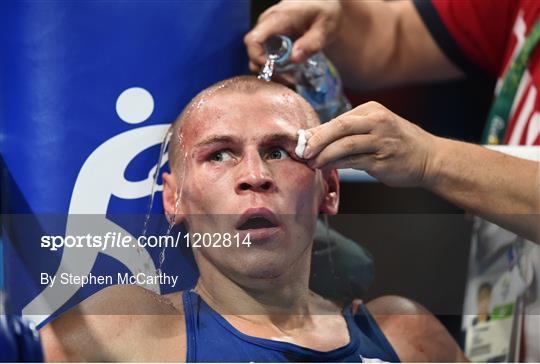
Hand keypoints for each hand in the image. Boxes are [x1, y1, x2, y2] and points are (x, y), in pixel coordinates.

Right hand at [244, 0, 341, 72]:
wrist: (324, 2)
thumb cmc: (325, 10)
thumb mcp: (325, 27)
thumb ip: (311, 43)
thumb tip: (294, 58)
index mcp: (277, 18)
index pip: (254, 40)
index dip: (258, 58)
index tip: (275, 69)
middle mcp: (267, 23)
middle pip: (254, 51)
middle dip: (268, 69)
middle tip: (288, 78)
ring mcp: (268, 29)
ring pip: (259, 55)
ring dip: (273, 69)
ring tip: (292, 76)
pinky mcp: (271, 35)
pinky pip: (267, 53)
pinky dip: (276, 64)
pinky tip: (291, 68)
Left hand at [304, 102, 436, 187]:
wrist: (429, 158)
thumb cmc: (396, 143)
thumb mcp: (374, 128)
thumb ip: (346, 132)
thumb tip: (312, 137)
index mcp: (371, 110)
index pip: (337, 119)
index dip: (316, 131)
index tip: (301, 141)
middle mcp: (377, 122)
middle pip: (339, 126)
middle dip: (317, 139)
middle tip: (303, 151)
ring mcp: (381, 141)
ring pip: (345, 145)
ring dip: (324, 155)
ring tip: (312, 162)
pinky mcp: (382, 160)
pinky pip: (353, 161)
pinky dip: (336, 165)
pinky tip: (325, 168)